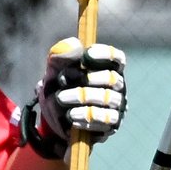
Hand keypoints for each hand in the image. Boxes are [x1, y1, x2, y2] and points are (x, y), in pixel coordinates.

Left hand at [22, 38, 128, 156]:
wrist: (53, 121)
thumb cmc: (58, 91)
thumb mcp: (53, 73)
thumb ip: (60, 57)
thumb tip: (75, 44)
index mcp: (105, 69)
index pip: (116, 58)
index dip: (106, 55)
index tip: (87, 55)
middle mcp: (116, 87)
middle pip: (111, 78)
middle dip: (86, 79)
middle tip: (62, 82)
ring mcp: (116, 106)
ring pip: (108, 98)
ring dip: (82, 97)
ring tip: (61, 99)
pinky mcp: (112, 125)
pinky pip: (106, 119)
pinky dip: (86, 116)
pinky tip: (71, 116)